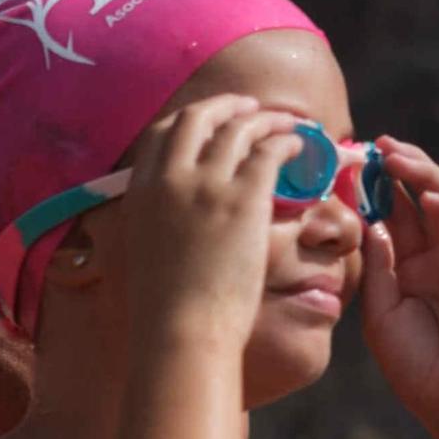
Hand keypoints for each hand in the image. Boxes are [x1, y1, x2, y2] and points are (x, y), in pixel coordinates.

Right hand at [124, 96, 303, 340]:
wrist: (181, 332)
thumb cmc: (163, 311)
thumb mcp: (142, 253)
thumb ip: (155, 221)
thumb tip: (172, 217)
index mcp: (139, 192)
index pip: (162, 133)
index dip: (191, 120)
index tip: (211, 122)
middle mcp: (169, 179)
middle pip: (198, 117)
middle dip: (227, 106)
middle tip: (250, 110)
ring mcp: (206, 185)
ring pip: (240, 128)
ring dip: (266, 120)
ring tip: (287, 126)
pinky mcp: (243, 197)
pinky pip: (271, 150)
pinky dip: (288, 141)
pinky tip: (300, 147)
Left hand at [360, 138, 438, 421]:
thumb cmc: (418, 367)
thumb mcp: (380, 315)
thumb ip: (377, 269)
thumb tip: (370, 223)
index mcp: (406, 269)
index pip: (389, 218)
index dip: (371, 191)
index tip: (345, 168)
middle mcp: (434, 257)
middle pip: (417, 199)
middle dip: (397, 169)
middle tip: (373, 144)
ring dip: (424, 174)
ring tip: (396, 155)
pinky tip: (430, 195)